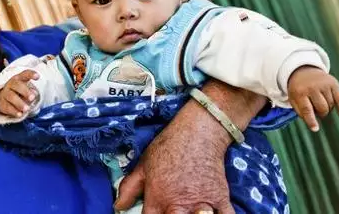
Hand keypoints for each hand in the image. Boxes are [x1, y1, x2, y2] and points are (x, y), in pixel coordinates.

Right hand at [0, 70, 38, 117]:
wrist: (3, 99)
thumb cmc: (19, 92)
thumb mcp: (26, 90)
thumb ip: (31, 91)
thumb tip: (34, 93)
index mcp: (18, 79)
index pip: (25, 74)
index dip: (31, 74)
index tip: (37, 76)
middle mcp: (11, 84)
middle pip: (17, 85)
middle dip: (25, 91)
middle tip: (32, 98)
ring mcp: (5, 94)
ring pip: (11, 97)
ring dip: (20, 103)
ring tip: (27, 109)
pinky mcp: (2, 104)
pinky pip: (8, 107)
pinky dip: (14, 111)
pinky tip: (20, 114)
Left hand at [116, 80, 265, 213]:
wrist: (198, 132)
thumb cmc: (168, 147)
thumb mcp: (143, 165)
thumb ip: (129, 188)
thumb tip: (118, 206)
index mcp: (157, 199)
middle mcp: (178, 205)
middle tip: (171, 211)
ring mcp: (201, 205)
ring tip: (189, 211)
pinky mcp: (220, 200)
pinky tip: (211, 213)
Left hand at [288, 66, 338, 131]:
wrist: (302, 71)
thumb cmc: (298, 89)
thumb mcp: (293, 99)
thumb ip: (301, 112)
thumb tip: (314, 125)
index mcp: (299, 92)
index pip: (306, 109)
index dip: (311, 120)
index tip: (315, 129)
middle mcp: (312, 87)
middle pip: (322, 108)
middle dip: (321, 114)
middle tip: (317, 111)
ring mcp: (323, 84)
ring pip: (331, 105)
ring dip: (327, 108)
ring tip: (321, 103)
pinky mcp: (333, 82)